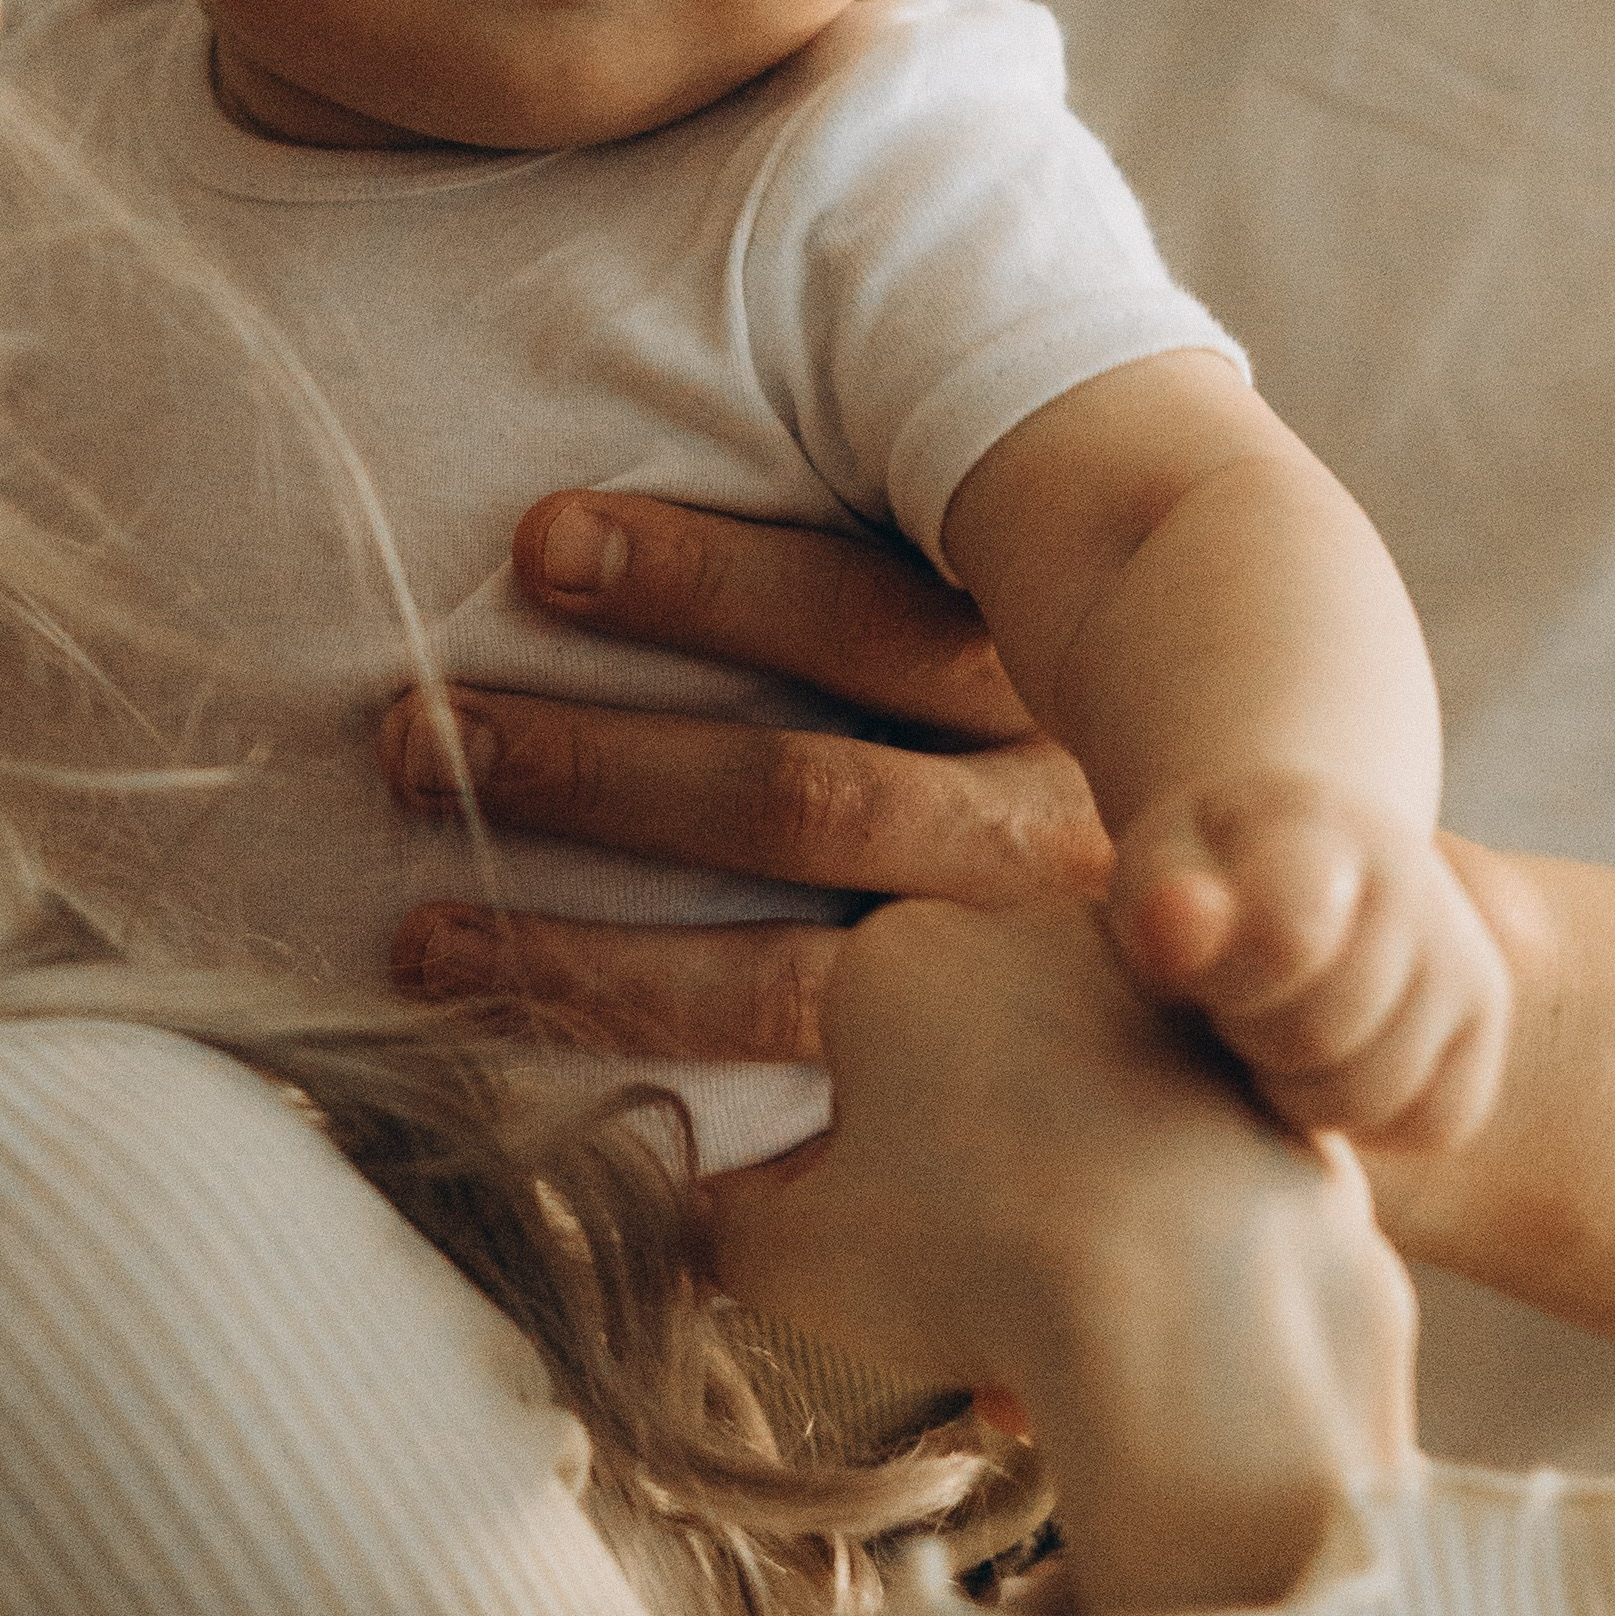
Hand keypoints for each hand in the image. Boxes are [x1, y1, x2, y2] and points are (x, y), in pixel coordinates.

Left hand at [382, 492, 1112, 1047]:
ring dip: (571, 949)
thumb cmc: (992, 733)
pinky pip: (780, 1110)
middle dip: (586, 764)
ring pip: (774, 971)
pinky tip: (509, 1080)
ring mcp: (1004, 984)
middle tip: (412, 733)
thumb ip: (846, 562)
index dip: (695, 578)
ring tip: (415, 934)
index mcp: (1038, 678)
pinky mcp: (951, 1101)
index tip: (535, 540)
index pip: (858, 614)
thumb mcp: (950, 610)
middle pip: (800, 793)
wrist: (1202, 980)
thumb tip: (593, 505)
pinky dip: (642, 1089)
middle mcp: (1044, 832)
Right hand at [708, 899, 1415, 1615]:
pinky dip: (1171, 1230)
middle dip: (974, 1177)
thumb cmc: (966, 1266)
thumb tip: (706, 1218)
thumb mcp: (790, 1264)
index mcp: (906, 948)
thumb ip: (727, 1228)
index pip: (857, 1043)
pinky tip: (1158, 1324)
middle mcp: (1045, 932)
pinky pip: (1193, 1154)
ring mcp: (1175, 1001)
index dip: (860, 1160)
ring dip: (1068, 1211)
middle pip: (983, 1064)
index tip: (883, 1237)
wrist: (1195, 1315)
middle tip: (968, 1296)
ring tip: (1061, 1339)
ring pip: (1092, 1111)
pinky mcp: (1271, 1074)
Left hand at [1113, 773, 1513, 1152]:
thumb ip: (1163, 906)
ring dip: (1300, 1087)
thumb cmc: (1208, 878)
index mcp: (1318, 828)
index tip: (1192, 961)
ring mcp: (1464, 954)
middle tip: (1231, 999)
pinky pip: (1434, 1123)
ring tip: (1273, 1025)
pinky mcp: (1485, 1024)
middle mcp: (1414, 884)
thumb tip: (1179, 928)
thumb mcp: (1161, 873)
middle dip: (1250, 1036)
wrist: (1303, 858)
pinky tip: (1327, 1062)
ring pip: (1374, 1094)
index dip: (1228, 981)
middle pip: (1316, 1036)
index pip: (1285, 938)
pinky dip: (1371, 1120)